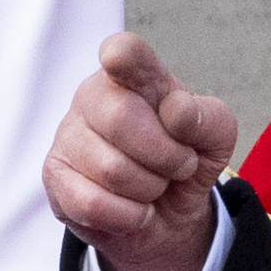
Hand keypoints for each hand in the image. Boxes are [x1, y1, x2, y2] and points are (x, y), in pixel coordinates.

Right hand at [44, 32, 238, 270]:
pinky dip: (127, 216)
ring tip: (151, 186)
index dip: (121, 55)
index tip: (116, 58)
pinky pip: (93, 203)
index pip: (124, 54)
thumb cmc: (183, 160)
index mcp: (136, 76)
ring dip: (148, 190)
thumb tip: (177, 110)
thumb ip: (208, 118)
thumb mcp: (214, 139)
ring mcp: (68, 136)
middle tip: (178, 166)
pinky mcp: (56, 178)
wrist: (166, 215)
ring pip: (110, 169)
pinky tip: (133, 209)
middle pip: (121, 119)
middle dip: (165, 156)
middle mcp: (94, 97)